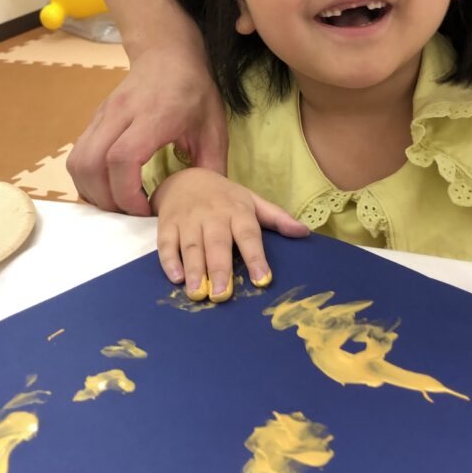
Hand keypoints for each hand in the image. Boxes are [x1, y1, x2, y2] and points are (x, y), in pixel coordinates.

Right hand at [67, 44, 227, 214]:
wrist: (167, 54)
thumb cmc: (193, 90)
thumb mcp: (214, 128)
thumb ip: (212, 167)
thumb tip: (207, 202)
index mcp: (153, 116)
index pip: (122, 158)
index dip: (128, 192)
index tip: (146, 207)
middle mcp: (120, 114)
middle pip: (91, 164)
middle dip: (107, 199)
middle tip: (131, 212)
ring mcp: (102, 116)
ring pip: (78, 161)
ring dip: (92, 191)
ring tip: (118, 202)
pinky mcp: (94, 120)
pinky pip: (78, 156)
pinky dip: (87, 179)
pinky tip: (109, 187)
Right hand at [152, 168, 309, 300]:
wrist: (186, 179)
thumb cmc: (224, 197)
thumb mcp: (252, 202)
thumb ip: (277, 218)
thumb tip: (304, 232)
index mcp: (238, 210)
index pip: (248, 235)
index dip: (256, 258)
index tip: (262, 280)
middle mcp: (213, 215)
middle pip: (217, 243)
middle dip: (220, 269)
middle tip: (222, 294)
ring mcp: (188, 219)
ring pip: (191, 246)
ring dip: (194, 270)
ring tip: (197, 293)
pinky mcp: (167, 224)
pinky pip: (167, 243)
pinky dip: (169, 261)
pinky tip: (175, 278)